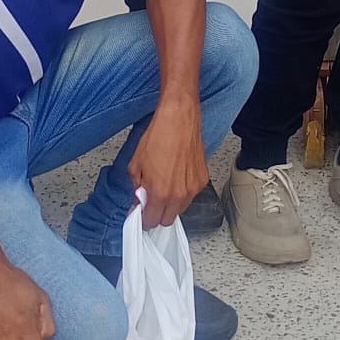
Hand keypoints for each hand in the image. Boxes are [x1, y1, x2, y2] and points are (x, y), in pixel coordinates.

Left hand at [129, 99, 207, 229]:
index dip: (144, 219)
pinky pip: (191, 194)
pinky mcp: (203, 178)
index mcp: (160, 193)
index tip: (141, 215)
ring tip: (165, 184)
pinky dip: (183, 190)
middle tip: (151, 201)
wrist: (179, 118)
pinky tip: (176, 175)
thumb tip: (139, 200)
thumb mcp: (136, 164)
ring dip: (171, 204)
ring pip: (180, 208)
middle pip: (167, 220)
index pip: (151, 221)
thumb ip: (137, 188)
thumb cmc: (159, 135)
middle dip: (157, 214)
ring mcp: (193, 187)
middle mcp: (179, 194)